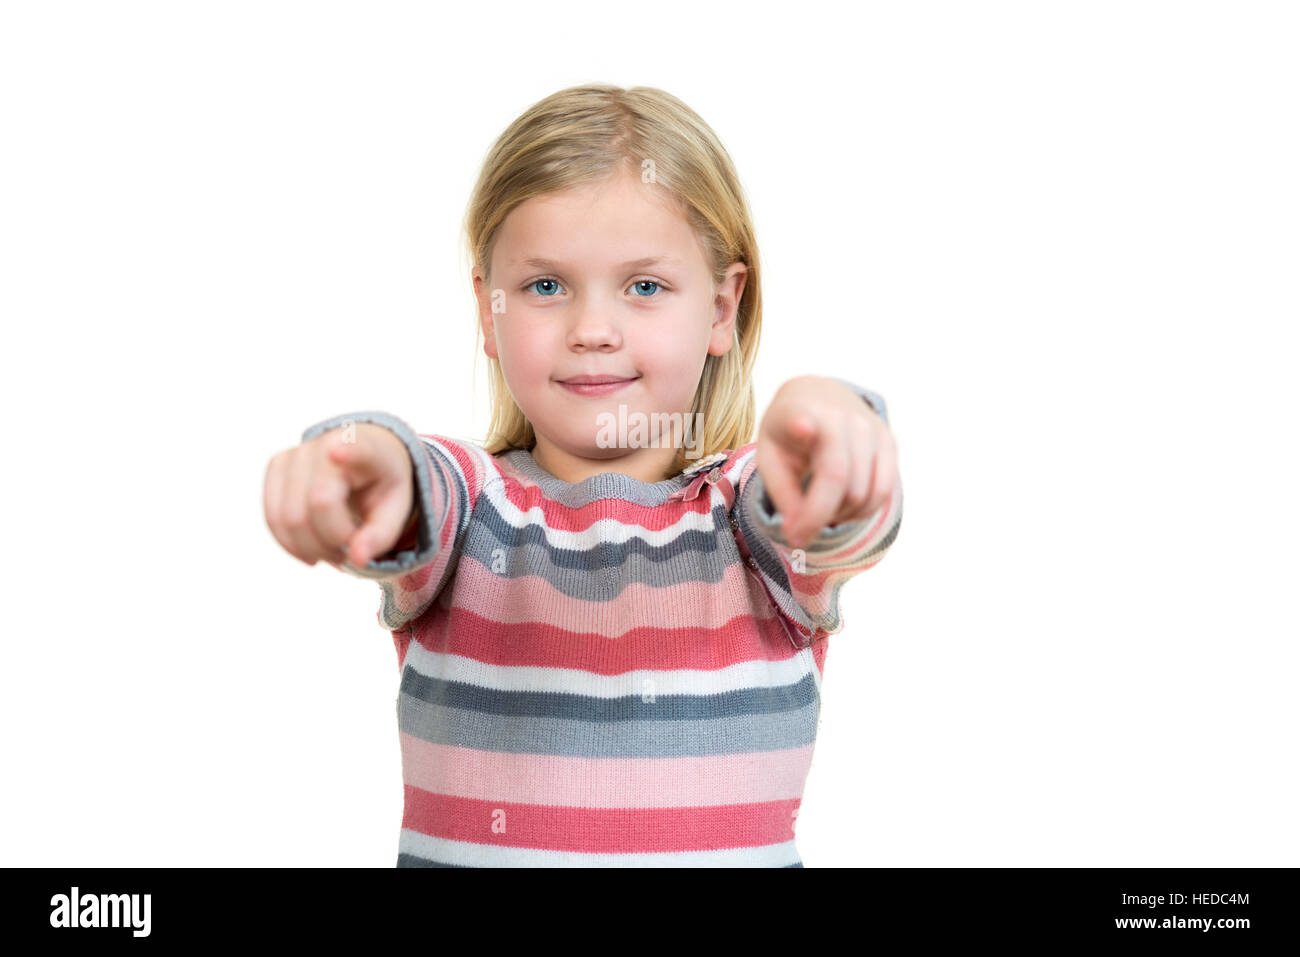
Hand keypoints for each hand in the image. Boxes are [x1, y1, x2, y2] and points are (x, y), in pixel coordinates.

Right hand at [264, 422, 415, 568]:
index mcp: (367, 448)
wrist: (361, 459)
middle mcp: (326, 443)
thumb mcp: (394, 510)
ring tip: (334, 553)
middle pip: (317, 505)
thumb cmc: (380, 486)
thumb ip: (381, 535)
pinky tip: (312, 551)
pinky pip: (273, 518)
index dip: (347, 452)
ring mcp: (296, 452)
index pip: (356, 450)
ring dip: (310, 549)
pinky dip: (291, 544)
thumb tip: (358, 559)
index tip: (338, 452)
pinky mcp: (276, 465)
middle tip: (349, 554)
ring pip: (288, 517)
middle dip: (332, 543)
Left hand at [755, 376, 899, 549]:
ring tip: (820, 511)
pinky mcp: (890, 440)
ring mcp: (870, 426)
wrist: (817, 398)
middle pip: (837, 479)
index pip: (804, 423)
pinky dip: (863, 511)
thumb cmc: (788, 436)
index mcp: (799, 412)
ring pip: (864, 492)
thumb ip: (782, 496)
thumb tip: (798, 536)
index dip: (803, 427)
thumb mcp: (770, 459)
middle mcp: (840, 415)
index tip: (802, 428)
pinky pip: (883, 491)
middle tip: (799, 528)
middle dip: (817, 516)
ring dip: (841, 516)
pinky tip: (842, 508)